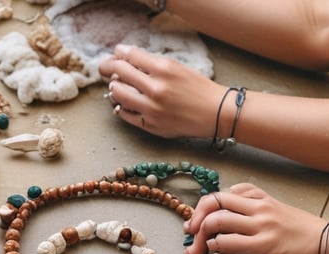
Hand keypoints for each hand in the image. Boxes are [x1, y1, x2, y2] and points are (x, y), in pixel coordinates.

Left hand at [98, 44, 218, 137]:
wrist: (216, 113)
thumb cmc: (198, 89)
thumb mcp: (177, 67)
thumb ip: (152, 63)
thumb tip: (124, 57)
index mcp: (164, 69)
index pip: (130, 55)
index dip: (120, 53)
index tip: (118, 54)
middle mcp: (156, 88)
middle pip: (119, 72)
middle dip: (112, 68)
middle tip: (113, 69)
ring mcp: (152, 109)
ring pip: (117, 93)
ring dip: (114, 87)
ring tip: (119, 86)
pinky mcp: (151, 125)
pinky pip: (124, 114)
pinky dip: (120, 106)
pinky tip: (126, 102)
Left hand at [183, 183, 326, 253]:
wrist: (324, 242)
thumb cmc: (294, 232)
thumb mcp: (267, 217)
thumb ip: (241, 221)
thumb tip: (210, 241)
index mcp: (256, 195)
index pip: (218, 195)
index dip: (200, 210)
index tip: (192, 225)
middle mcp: (257, 206)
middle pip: (212, 204)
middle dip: (195, 223)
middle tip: (190, 240)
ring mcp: (261, 224)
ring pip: (218, 221)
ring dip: (201, 239)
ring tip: (198, 252)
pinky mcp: (264, 244)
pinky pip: (229, 243)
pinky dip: (214, 250)